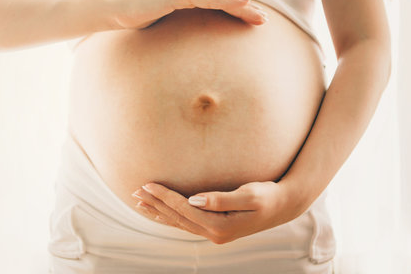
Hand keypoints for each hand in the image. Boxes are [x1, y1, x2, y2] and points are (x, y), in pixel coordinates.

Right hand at [106, 0, 268, 29]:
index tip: (252, 20)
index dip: (235, 8)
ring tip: (260, 19)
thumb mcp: (165, 14)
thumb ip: (180, 16)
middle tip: (263, 21)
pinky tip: (244, 4)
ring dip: (242, 8)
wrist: (116, 8)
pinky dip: (227, 2)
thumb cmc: (137, 14)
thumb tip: (191, 33)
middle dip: (244, 9)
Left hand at [131, 181, 302, 243]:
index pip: (184, 209)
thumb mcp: (249, 195)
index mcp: (220, 226)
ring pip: (179, 222)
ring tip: (140, 203)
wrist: (284, 206)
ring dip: (159, 212)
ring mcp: (214, 233)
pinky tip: (161, 213)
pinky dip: (171, 217)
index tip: (147, 184)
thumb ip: (221, 199)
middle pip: (177, 217)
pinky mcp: (215, 228)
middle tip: (134, 192)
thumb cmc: (268, 196)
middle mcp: (214, 234)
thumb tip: (193, 199)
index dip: (164, 196)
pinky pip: (187, 223)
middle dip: (155, 204)